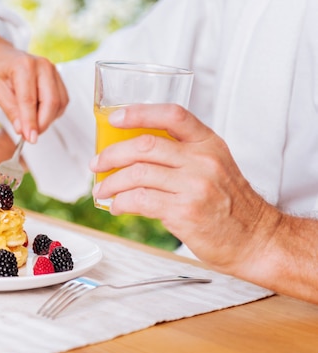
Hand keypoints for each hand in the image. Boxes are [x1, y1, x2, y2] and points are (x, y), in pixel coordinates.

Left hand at [0, 25, 67, 142]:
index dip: (31, 122)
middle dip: (42, 123)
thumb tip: (23, 130)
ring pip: (59, 103)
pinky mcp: (57, 78)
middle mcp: (43, 66)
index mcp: (24, 66)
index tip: (30, 139)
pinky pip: (62, 100)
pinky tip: (39, 114)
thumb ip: (11, 111)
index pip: (30, 101)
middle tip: (30, 135)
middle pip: (51, 102)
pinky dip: (53, 113)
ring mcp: (53, 70)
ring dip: (48, 119)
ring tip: (31, 123)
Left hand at [89, 104, 280, 268]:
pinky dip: (121, 202)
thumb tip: (134, 153)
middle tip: (97, 164)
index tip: (115, 118)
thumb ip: (183, 155)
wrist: (256, 240)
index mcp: (209, 143)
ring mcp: (194, 186)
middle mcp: (203, 160)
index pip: (172, 115)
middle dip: (112, 154)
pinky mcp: (184, 211)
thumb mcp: (216, 166)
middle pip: (145, 145)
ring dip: (111, 183)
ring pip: (137, 173)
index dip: (139, 112)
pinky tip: (117, 206)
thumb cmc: (231, 205)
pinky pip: (140, 200)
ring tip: (102, 190)